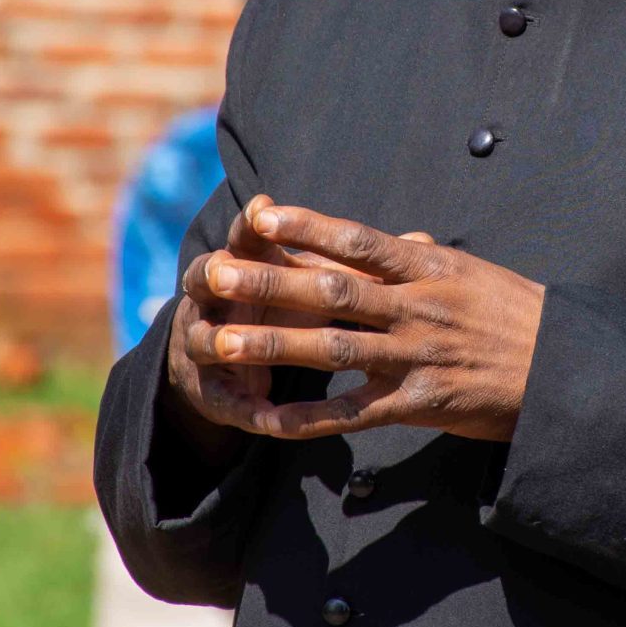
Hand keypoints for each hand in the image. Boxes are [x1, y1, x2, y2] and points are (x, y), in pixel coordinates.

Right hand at [165, 193, 340, 453]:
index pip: (247, 236)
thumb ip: (360, 263)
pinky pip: (229, 401)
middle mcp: (220, 300)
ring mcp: (211, 345)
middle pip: (211, 279)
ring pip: (204, 340)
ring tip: (226, 344)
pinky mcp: (218, 393)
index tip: (263, 207)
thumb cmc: (295, 306)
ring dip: (216, 341)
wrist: (238, 362)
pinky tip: (267, 419)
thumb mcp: (321, 281)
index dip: (252, 224)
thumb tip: (421, 244)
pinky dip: (246, 408)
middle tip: (221, 268)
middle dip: (217, 274)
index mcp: (249, 265)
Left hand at [178, 202, 544, 442]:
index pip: (356, 240)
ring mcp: (416, 357)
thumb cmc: (519, 317)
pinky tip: (267, 419)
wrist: (568, 372)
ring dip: (273, 346)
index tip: (258, 217)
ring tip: (221, 342)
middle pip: (331, 291)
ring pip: (333, 349)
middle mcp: (418, 308)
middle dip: (268, 283)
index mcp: (430, 269)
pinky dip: (309, 417)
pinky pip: (354, 412)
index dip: (304, 228)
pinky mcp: (420, 405)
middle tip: (215, 274)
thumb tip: (393, 239)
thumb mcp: (474, 274)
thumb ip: (425, 259)